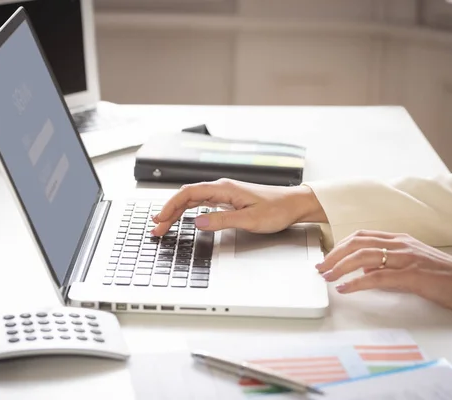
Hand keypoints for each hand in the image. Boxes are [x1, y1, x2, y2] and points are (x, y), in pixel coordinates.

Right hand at [151, 179, 327, 235]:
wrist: (294, 204)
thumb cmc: (277, 209)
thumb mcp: (250, 219)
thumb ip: (222, 220)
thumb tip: (198, 222)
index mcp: (224, 188)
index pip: (189, 193)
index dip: (171, 206)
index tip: (161, 219)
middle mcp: (222, 188)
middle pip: (187, 197)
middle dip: (169, 212)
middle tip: (157, 228)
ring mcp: (224, 194)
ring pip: (193, 201)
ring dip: (177, 212)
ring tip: (163, 224)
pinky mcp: (228, 201)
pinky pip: (202, 204)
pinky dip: (189, 211)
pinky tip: (182, 218)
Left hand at [316, 230, 451, 311]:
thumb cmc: (445, 275)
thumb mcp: (412, 262)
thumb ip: (389, 262)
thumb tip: (366, 269)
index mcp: (400, 239)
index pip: (362, 236)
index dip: (340, 245)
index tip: (327, 256)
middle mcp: (400, 244)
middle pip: (357, 243)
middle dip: (334, 255)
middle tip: (320, 267)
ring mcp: (405, 258)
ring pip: (363, 256)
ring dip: (340, 267)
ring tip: (327, 277)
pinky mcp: (410, 276)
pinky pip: (376, 277)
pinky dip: (356, 282)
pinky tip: (345, 288)